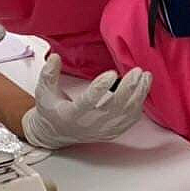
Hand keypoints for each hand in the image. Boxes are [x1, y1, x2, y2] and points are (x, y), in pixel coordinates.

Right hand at [20, 55, 151, 149]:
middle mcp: (90, 125)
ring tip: (145, 76)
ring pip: (127, 113)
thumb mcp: (44, 92)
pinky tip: (143, 88)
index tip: (112, 73)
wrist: (56, 134)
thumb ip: (48, 74)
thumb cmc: (51, 111)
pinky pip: (131, 119)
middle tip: (136, 71)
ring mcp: (103, 130)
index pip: (88, 102)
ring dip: (139, 94)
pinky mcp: (113, 131)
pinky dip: (139, 103)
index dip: (100, 88)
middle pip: (114, 108)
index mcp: (72, 115)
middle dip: (128, 88)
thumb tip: (55, 56)